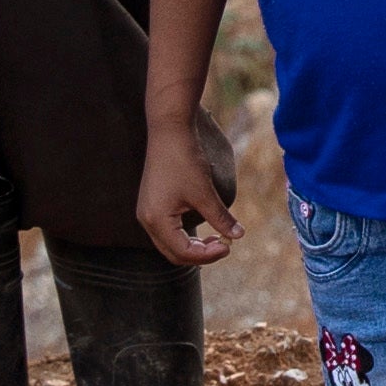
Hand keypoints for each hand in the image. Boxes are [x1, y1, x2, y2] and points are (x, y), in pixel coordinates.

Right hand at [135, 118, 236, 268]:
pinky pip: (168, 231)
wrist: (168, 130)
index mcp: (157, 221)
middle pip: (174, 253)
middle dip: (200, 254)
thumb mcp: (204, 192)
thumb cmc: (184, 160)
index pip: (183, 253)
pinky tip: (203, 227)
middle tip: (224, 245)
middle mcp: (147, 221)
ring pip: (170, 244)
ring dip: (193, 246)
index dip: (208, 255)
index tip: (229, 246)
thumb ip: (220, 217)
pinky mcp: (152, 204)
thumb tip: (238, 236)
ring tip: (217, 238)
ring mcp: (147, 213)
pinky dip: (185, 235)